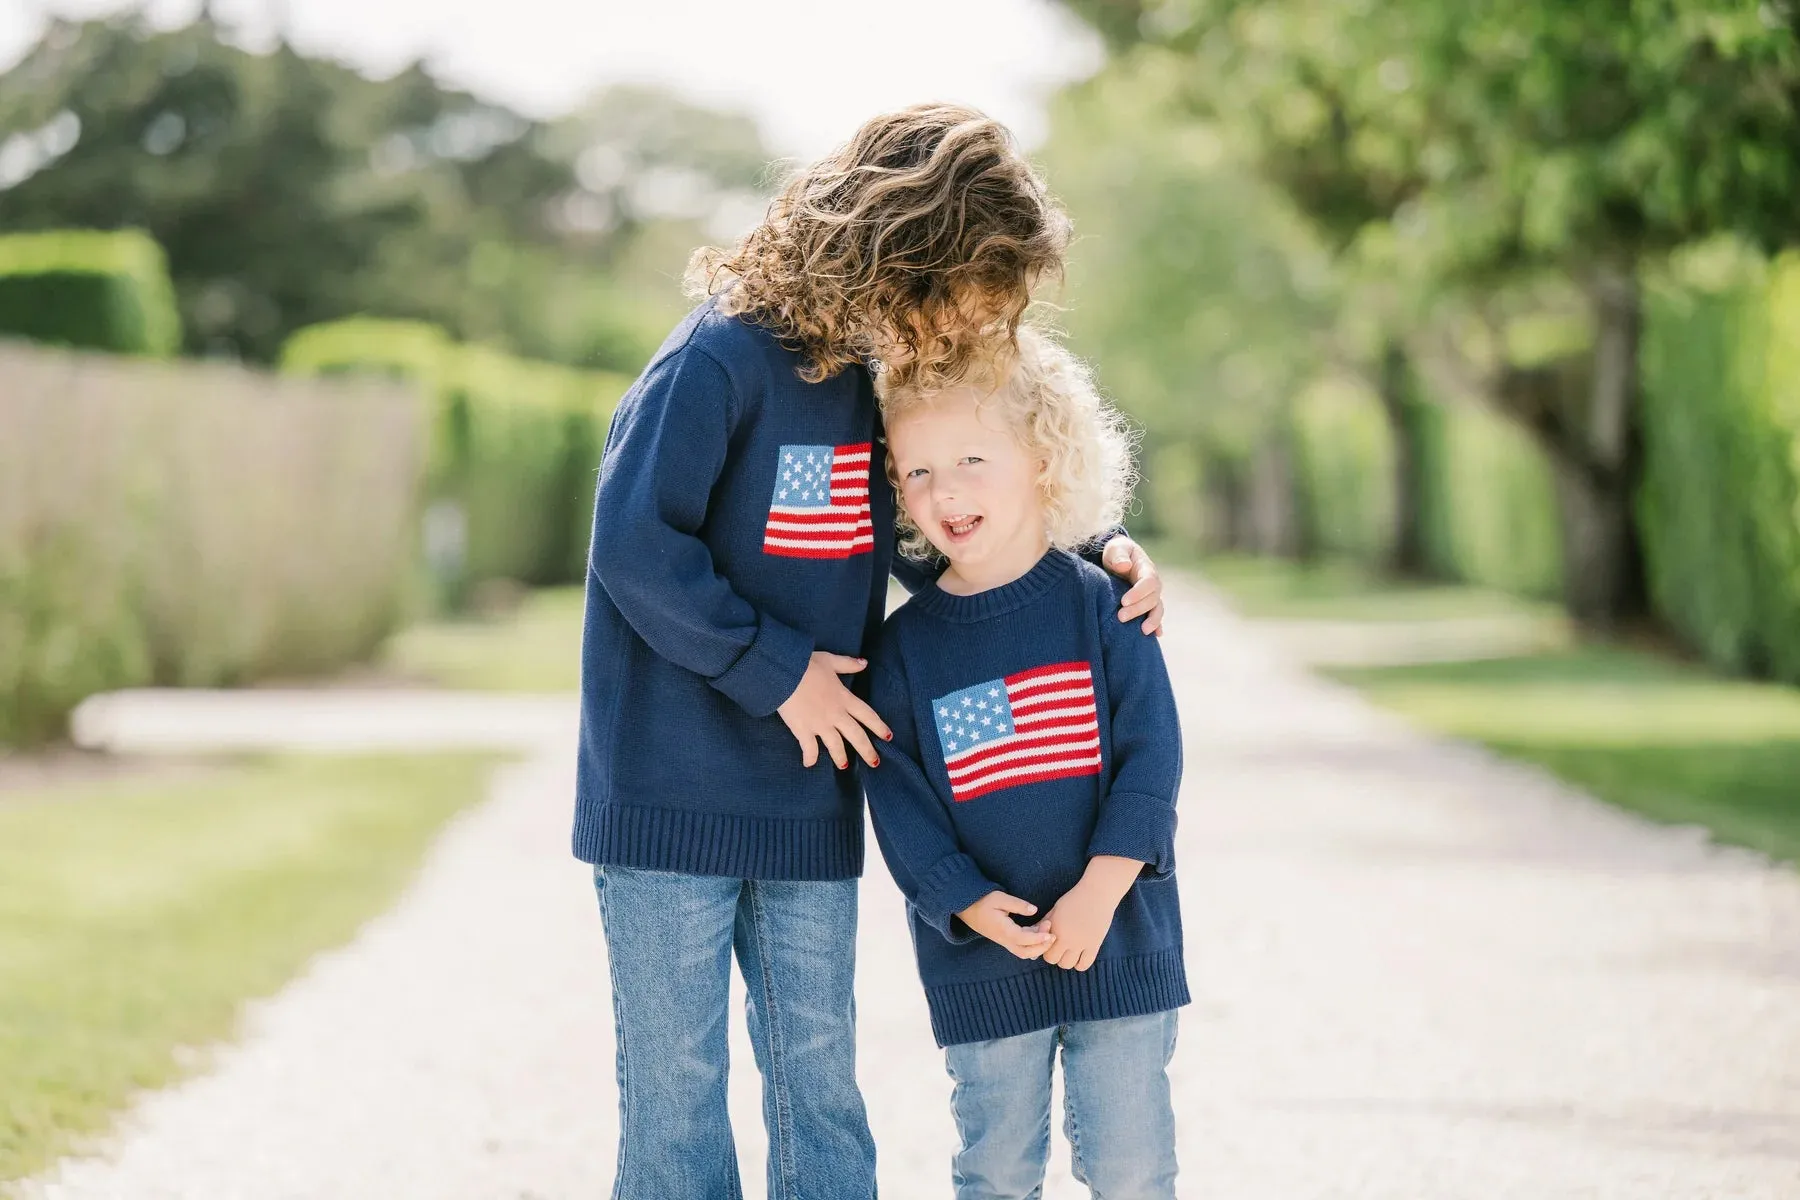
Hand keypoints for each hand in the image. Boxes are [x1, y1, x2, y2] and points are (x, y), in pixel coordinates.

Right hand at [776, 652, 892, 768]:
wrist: (784, 673)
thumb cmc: (806, 665)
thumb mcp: (830, 660)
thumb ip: (848, 664)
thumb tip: (864, 663)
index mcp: (844, 698)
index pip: (867, 715)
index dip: (879, 726)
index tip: (888, 737)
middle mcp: (836, 714)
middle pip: (856, 736)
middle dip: (867, 750)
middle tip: (875, 763)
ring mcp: (820, 724)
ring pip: (836, 745)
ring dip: (840, 758)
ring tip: (844, 766)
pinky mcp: (803, 730)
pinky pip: (809, 748)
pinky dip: (809, 757)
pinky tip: (809, 764)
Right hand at [957, 891, 1054, 959]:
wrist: (966, 908)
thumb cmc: (983, 901)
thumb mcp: (999, 898)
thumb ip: (1017, 904)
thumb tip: (1034, 910)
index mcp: (1002, 930)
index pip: (1023, 939)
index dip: (1038, 938)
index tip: (1050, 933)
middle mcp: (1004, 939)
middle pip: (1025, 952)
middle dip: (1041, 947)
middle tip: (1053, 934)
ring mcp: (1004, 941)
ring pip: (1024, 952)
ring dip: (1038, 946)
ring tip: (1048, 931)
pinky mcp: (1005, 939)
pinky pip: (1021, 947)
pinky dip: (1032, 943)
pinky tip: (1040, 932)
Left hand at [1041, 855, 1141, 970]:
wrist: (1098, 893)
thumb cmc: (1074, 899)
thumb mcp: (1055, 910)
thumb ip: (1044, 924)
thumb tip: (1033, 936)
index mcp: (1055, 928)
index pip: (1043, 950)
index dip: (1045, 948)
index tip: (1050, 943)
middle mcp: (1066, 938)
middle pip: (1054, 960)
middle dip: (1055, 956)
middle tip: (1060, 948)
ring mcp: (1081, 943)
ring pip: (1067, 965)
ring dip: (1067, 960)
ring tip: (1070, 952)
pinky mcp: (1094, 945)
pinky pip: (1084, 965)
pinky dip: (1080, 964)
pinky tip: (1080, 956)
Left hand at [1101, 536, 1163, 635]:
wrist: (1119, 558)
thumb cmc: (1117, 553)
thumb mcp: (1115, 548)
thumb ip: (1119, 555)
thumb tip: (1125, 566)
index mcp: (1146, 569)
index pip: (1148, 582)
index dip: (1138, 593)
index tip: (1123, 601)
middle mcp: (1153, 584)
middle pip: (1152, 598)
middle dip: (1138, 609)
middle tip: (1121, 617)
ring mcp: (1152, 595)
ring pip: (1157, 609)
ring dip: (1152, 620)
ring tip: (1143, 631)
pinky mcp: (1147, 605)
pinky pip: (1155, 615)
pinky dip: (1157, 625)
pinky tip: (1156, 635)